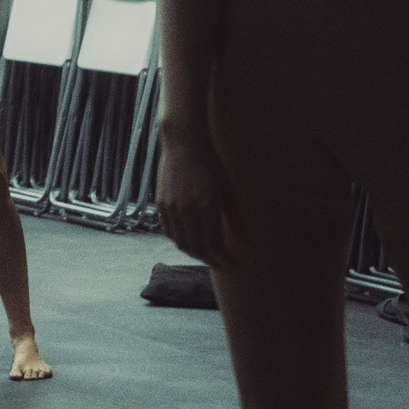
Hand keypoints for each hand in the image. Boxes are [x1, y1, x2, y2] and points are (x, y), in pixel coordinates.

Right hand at [156, 125, 248, 269]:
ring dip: (195, 253)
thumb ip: (235, 219)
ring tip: (208, 256)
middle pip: (197, 249)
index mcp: (206, 206)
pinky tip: (191, 241)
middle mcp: (187, 210)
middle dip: (211, 261)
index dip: (225, 260)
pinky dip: (181, 241)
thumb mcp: (228, 191)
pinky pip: (170, 231)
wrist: (184, 144)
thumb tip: (246, 243)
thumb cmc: (210, 165)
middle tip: (224, 265)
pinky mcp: (162, 204)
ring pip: (181, 243)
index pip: (214, 246)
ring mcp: (171, 208)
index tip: (236, 265)